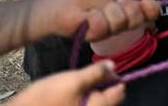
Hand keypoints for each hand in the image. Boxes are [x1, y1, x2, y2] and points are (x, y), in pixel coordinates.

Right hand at [9, 60, 124, 105]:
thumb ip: (96, 72)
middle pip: (109, 98)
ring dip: (92, 91)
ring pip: (96, 102)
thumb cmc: (47, 98)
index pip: (120, 91)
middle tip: (87, 75)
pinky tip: (69, 94)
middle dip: (102, 84)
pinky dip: (82, 98)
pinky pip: (84, 105)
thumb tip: (113, 65)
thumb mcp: (74, 80)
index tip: (103, 69)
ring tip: (76, 84)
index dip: (114, 77)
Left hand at [39, 0, 160, 43]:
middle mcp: (122, 23)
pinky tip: (88, 14)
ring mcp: (110, 32)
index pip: (150, 14)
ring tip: (98, 7)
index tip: (146, 0)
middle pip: (138, 19)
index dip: (152, 9)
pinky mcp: (96, 37)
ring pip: (121, 22)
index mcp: (129, 10)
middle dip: (128, 6)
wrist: (61, 4)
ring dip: (109, 9)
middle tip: (117, 0)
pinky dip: (95, 15)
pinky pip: (103, 26)